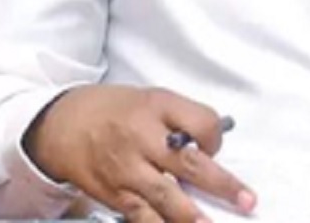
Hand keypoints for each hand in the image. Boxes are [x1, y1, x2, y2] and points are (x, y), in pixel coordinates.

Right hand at [23, 85, 255, 221]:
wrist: (62, 126)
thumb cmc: (114, 111)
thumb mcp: (150, 99)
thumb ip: (182, 118)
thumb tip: (213, 148)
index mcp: (156, 105)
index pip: (201, 122)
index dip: (215, 137)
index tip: (215, 147)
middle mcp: (141, 136)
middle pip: (188, 162)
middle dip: (221, 184)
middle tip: (247, 201)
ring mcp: (126, 168)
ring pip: (165, 196)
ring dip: (193, 215)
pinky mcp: (114, 194)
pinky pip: (142, 216)